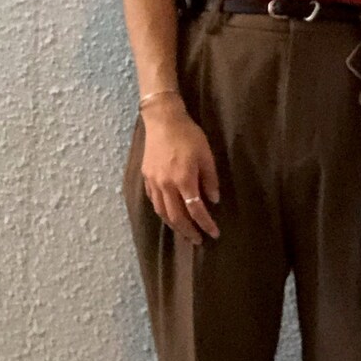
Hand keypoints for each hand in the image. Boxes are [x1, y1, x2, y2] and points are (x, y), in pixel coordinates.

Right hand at [140, 100, 220, 246]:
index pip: (196, 210)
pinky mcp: (146, 177)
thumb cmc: (188, 135)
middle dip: (188, 231)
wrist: (163, 120)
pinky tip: (169, 213)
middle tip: (198, 240)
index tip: (214, 233)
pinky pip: (154, 201)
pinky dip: (163, 212)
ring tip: (184, 231)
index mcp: (184, 180)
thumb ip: (210, 179)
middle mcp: (166, 185)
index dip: (205, 224)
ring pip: (162, 212)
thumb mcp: (206, 155)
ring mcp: (154, 182)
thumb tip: (213, 200)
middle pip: (176, 217)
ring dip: (174, 225)